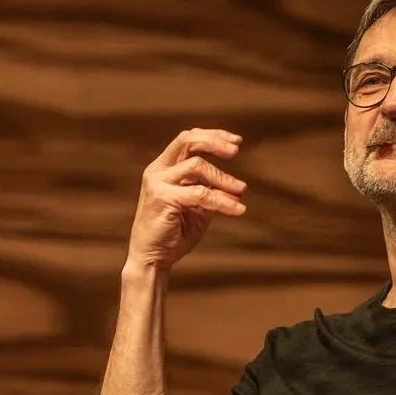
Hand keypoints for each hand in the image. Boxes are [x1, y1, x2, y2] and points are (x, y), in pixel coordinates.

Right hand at [126, 128, 248, 274]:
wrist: (153, 259)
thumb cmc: (175, 233)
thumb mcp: (198, 209)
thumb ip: (211, 193)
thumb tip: (237, 187)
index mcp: (164, 168)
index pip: (187, 139)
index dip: (212, 136)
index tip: (236, 141)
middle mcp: (158, 170)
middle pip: (187, 140)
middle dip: (214, 141)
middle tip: (236, 150)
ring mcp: (158, 183)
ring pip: (197, 166)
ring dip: (224, 178)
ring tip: (241, 191)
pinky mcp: (163, 198)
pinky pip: (200, 193)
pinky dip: (222, 200)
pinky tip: (237, 209)